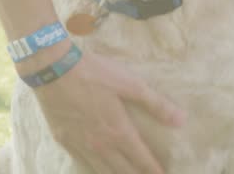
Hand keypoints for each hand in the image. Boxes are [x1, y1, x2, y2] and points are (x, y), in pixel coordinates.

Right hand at [34, 48, 183, 173]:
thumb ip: (155, 103)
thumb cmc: (94, 73)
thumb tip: (181, 120)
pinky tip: (99, 170)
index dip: (155, 171)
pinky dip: (96, 171)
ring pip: (103, 172)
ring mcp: (81, 146)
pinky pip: (84, 164)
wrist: (53, 70)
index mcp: (119, 132)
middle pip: (124, 172)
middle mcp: (101, 145)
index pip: (142, 161)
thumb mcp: (129, 83)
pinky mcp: (65, 141)